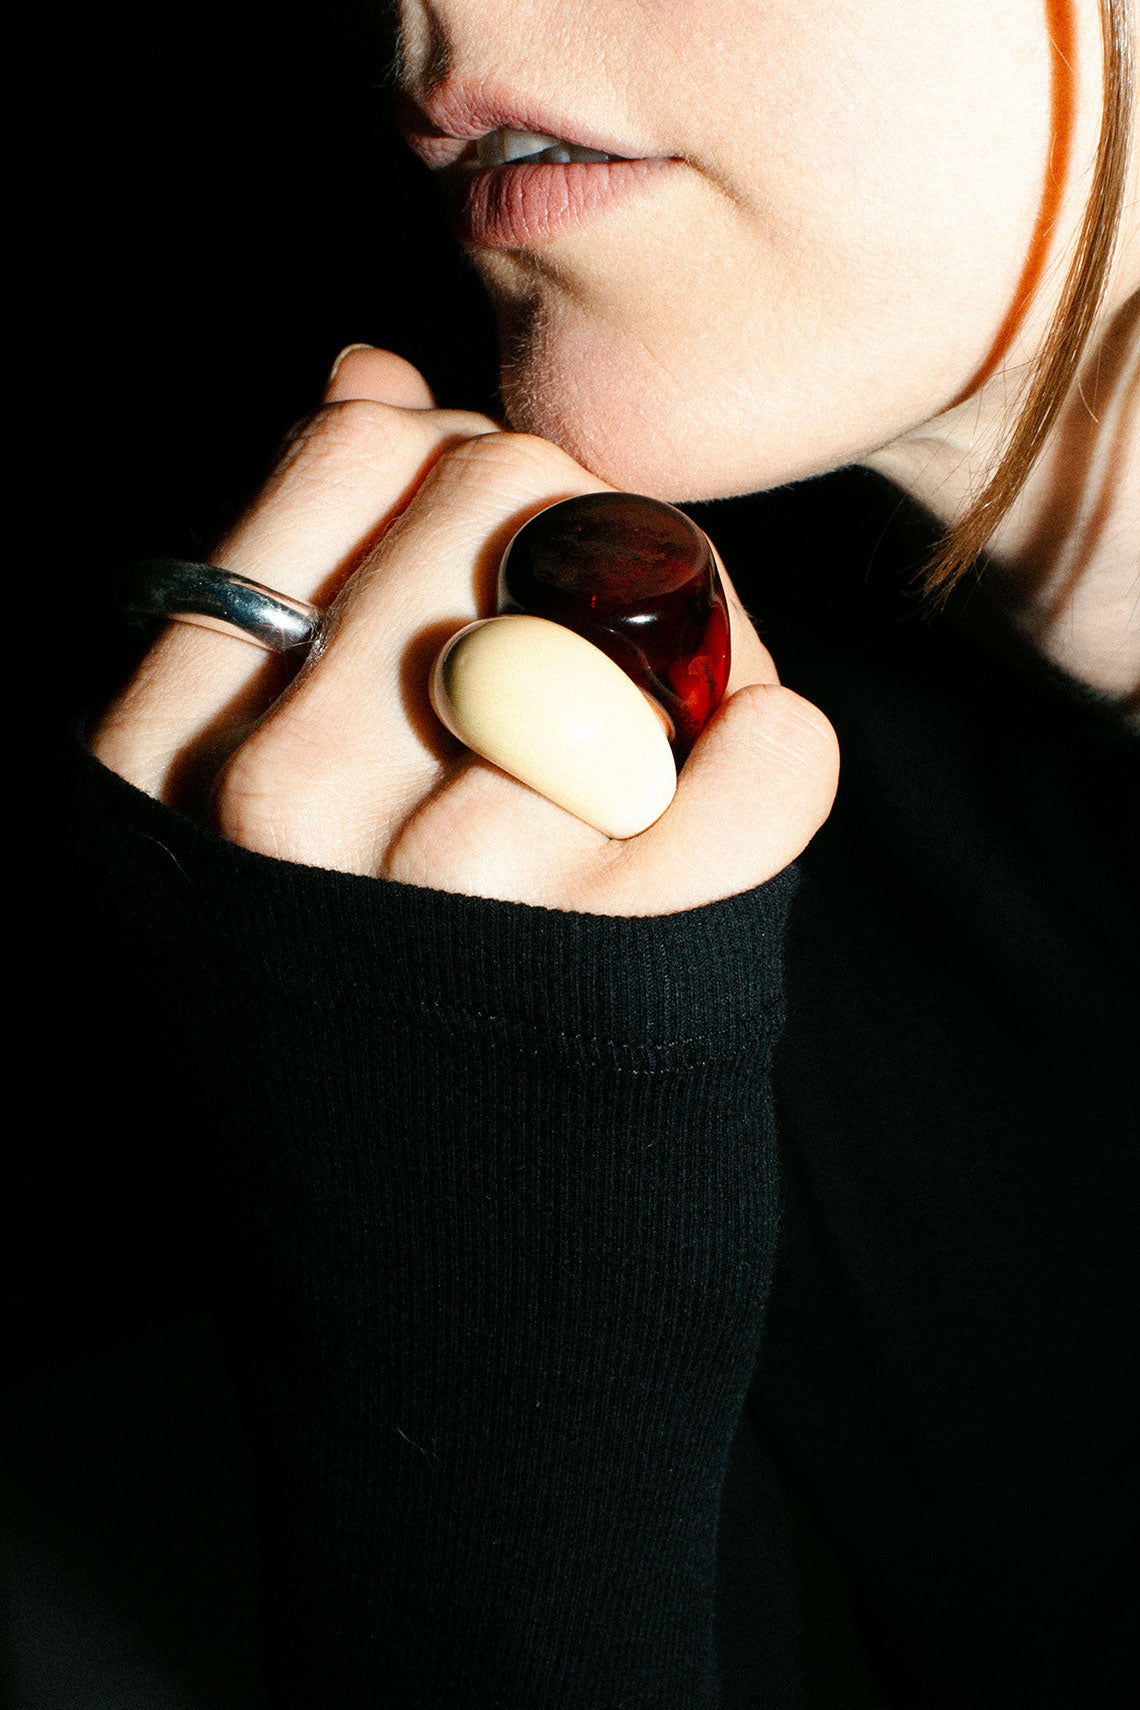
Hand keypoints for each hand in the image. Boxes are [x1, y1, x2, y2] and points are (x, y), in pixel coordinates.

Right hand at [91, 348, 838, 914]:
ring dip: (690, 637)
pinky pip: (764, 761)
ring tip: (672, 717)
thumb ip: (305, 580)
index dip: (462, 464)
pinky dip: (779, 750)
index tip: (494, 542)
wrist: (434, 1270)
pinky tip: (746, 770)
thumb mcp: (257, 787)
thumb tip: (367, 376)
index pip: (358, 455)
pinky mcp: (602, 982)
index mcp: (167, 747)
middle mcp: (272, 814)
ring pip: (629, 608)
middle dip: (582, 529)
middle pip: (508, 494)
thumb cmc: (362, 985)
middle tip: (604, 620)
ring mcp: (434, 901)